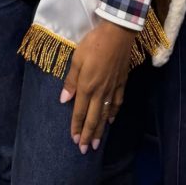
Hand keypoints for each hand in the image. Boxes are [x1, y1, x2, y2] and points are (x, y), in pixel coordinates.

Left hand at [60, 20, 135, 153]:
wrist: (118, 34)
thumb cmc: (94, 44)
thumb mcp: (77, 59)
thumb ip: (71, 81)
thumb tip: (64, 100)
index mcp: (86, 86)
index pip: (79, 112)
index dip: (76, 127)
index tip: (74, 141)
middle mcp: (100, 92)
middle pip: (93, 118)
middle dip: (88, 135)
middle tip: (85, 150)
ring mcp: (112, 89)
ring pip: (105, 114)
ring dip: (100, 130)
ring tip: (97, 143)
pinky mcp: (121, 83)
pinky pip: (117, 103)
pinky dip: (113, 114)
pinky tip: (110, 120)